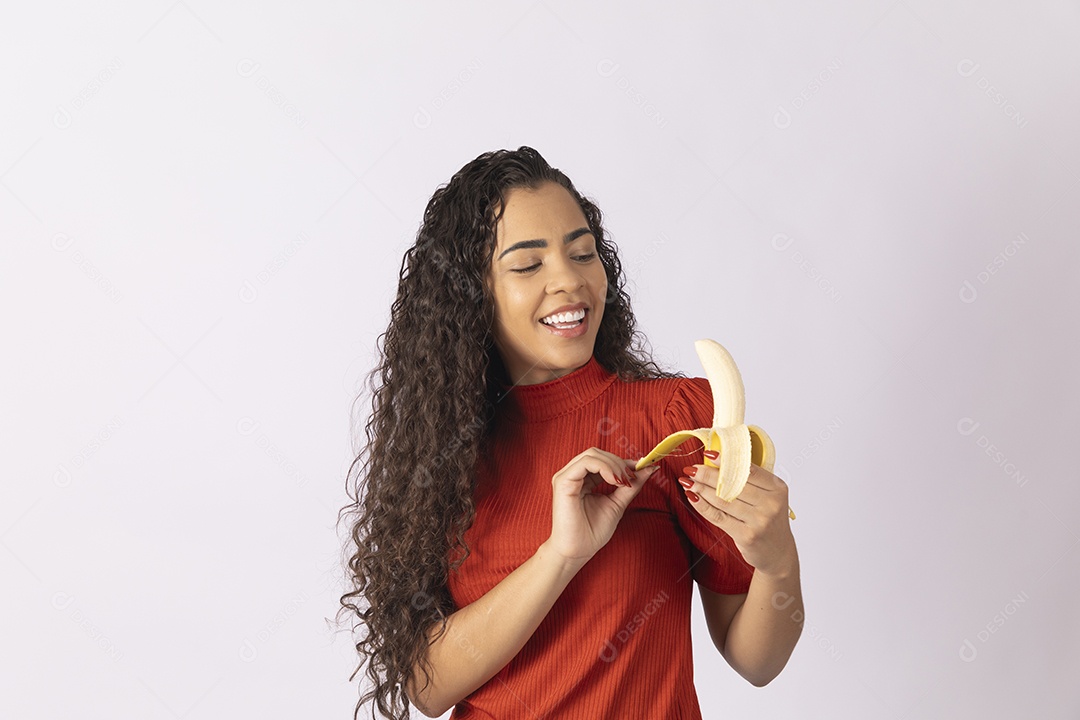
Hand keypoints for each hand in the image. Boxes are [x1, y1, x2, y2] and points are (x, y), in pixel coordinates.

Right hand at [546, 447, 658, 564]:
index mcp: (582, 479)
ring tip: (624, 482)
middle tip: (633, 478)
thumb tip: (649, 468)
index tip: (642, 468)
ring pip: (593, 454)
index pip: (603, 460)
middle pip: (598, 453)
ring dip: (614, 465)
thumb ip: (631, 486)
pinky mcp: (563, 481)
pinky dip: (604, 467)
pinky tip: (615, 481)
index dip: (623, 462)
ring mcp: (566, 476)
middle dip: (620, 462)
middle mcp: (573, 474)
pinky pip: (585, 463)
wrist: (577, 552)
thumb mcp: (617, 504)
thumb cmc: (592, 532)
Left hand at [678, 460, 797, 577]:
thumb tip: (716, 462)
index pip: (749, 470)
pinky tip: (692, 497)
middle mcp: (771, 503)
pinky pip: (718, 517)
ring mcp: (759, 521)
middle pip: (733, 484)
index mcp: (777, 488)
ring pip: (723, 500)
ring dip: (701, 489)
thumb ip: (749, 481)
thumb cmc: (767, 519)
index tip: (709, 454)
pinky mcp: (746, 535)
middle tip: (692, 468)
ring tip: (688, 481)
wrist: (777, 552)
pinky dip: (702, 506)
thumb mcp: (768, 496)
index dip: (727, 461)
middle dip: (708, 475)